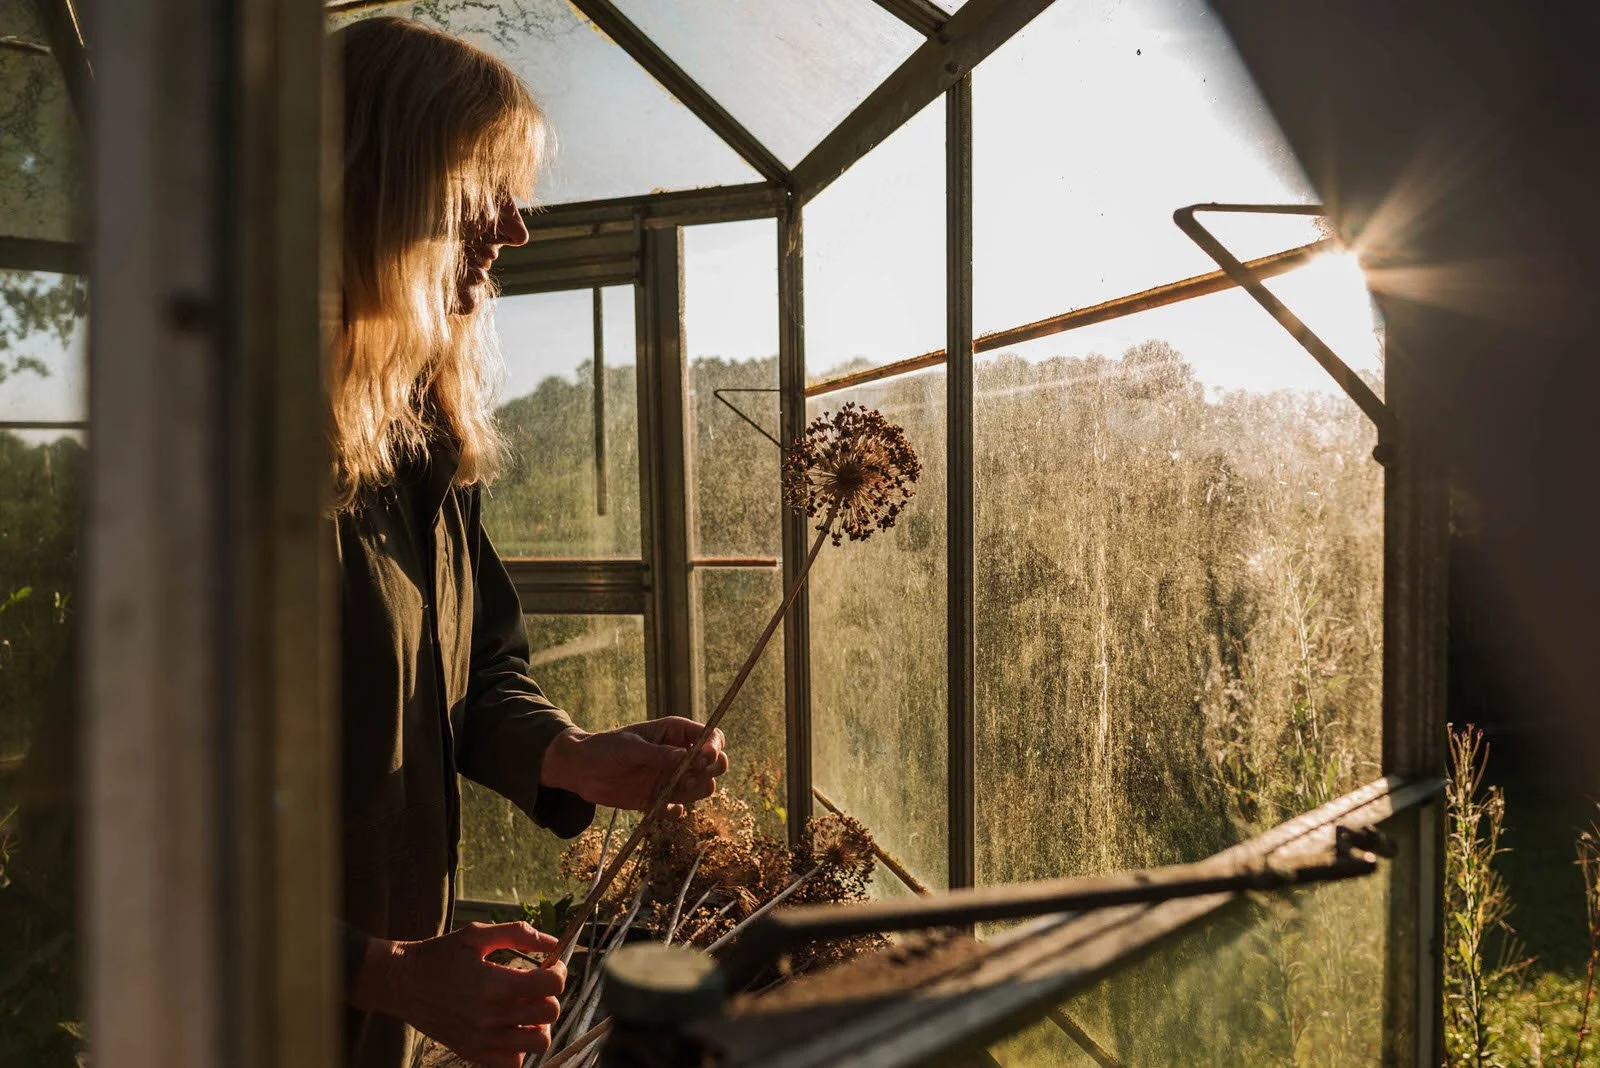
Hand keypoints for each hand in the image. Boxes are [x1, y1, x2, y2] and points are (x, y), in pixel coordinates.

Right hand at [350, 922, 565, 1067]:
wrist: (402, 983)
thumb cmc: (439, 955)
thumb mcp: (476, 935)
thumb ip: (518, 934)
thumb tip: (553, 942)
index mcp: (493, 984)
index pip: (550, 985)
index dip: (559, 971)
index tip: (551, 964)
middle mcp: (489, 1016)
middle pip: (549, 1013)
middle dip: (551, 995)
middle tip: (538, 984)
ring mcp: (480, 1039)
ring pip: (537, 1043)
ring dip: (540, 1024)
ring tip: (528, 1009)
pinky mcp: (471, 1053)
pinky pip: (513, 1062)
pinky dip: (519, 1047)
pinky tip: (511, 1027)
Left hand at [541, 718, 728, 811]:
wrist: (581, 770)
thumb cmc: (605, 748)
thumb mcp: (631, 747)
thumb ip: (659, 754)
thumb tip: (689, 757)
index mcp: (675, 733)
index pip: (711, 737)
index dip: (714, 748)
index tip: (705, 758)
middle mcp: (679, 755)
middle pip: (715, 764)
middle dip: (710, 771)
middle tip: (689, 776)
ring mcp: (671, 778)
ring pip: (702, 788)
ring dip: (694, 791)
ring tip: (670, 789)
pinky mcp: (660, 798)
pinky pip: (678, 808)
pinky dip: (674, 810)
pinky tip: (662, 806)